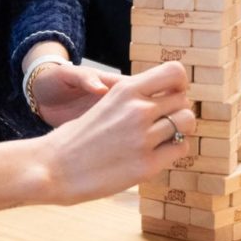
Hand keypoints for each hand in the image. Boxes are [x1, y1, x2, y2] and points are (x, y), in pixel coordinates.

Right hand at [38, 61, 194, 203]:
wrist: (53, 168)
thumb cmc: (76, 137)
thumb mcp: (104, 103)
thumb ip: (133, 98)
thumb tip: (162, 98)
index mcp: (125, 90)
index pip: (175, 72)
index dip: (178, 85)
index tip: (170, 96)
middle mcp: (138, 109)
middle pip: (184, 100)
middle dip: (178, 110)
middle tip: (164, 123)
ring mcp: (144, 138)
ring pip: (187, 123)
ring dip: (179, 130)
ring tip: (162, 138)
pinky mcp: (147, 165)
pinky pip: (180, 149)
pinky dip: (174, 151)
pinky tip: (157, 154)